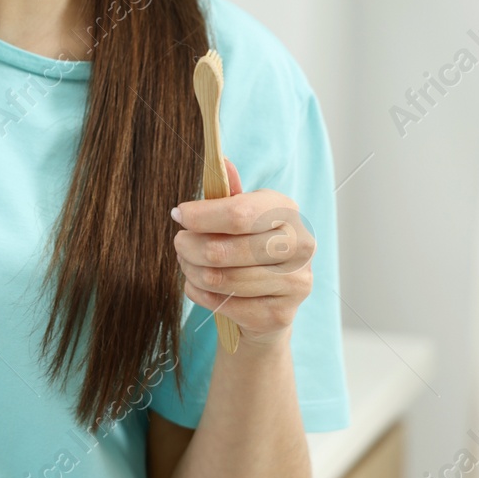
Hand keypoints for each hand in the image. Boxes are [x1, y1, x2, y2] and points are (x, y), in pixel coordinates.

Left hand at [169, 158, 314, 346]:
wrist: (268, 299)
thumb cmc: (246, 245)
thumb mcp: (239, 214)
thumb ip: (227, 193)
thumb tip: (222, 162)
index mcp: (287, 211)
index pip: (238, 213)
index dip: (201, 216)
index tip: (178, 215)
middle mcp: (300, 245)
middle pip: (222, 250)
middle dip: (188, 247)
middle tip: (180, 244)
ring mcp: (295, 283)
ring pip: (218, 278)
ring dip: (191, 271)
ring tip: (189, 263)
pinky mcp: (280, 315)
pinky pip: (221, 304)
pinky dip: (199, 293)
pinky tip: (200, 286)